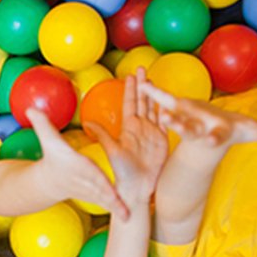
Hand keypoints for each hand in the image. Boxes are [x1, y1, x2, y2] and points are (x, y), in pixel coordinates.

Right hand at [27, 109, 129, 220]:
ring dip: (116, 208)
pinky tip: (129, 218)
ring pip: (104, 200)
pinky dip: (118, 209)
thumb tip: (31, 108)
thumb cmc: (54, 158)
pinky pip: (107, 203)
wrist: (50, 182)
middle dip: (110, 198)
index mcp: (79, 166)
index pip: (89, 173)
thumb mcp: (48, 140)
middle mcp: (86, 181)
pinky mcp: (94, 197)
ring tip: (127, 217)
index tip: (108, 187)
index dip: (98, 180)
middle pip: (99, 189)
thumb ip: (42, 124)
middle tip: (122, 206)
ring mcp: (90, 191)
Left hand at [84, 69, 168, 212]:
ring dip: (155, 95)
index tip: (131, 75)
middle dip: (143, 86)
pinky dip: (167, 110)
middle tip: (143, 68)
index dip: (131, 89)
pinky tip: (169, 99)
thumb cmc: (122, 172)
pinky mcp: (162, 140)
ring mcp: (152, 133)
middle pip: (143, 102)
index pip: (130, 103)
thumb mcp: (112, 151)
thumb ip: (103, 135)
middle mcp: (140, 128)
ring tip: (154, 80)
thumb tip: (87, 123)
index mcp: (128, 128)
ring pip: (154, 109)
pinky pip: (166, 122)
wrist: (137, 188)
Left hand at [135, 77, 256, 149]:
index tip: (211, 141)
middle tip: (171, 124)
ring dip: (165, 115)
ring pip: (175, 118)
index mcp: (216, 133)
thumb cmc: (230, 131)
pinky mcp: (178, 108)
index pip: (217, 137)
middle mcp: (198, 129)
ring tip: (158, 112)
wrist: (208, 137)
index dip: (214, 138)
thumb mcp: (250, 132)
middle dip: (182, 127)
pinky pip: (164, 100)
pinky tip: (143, 85)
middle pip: (189, 130)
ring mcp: (185, 120)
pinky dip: (154, 93)